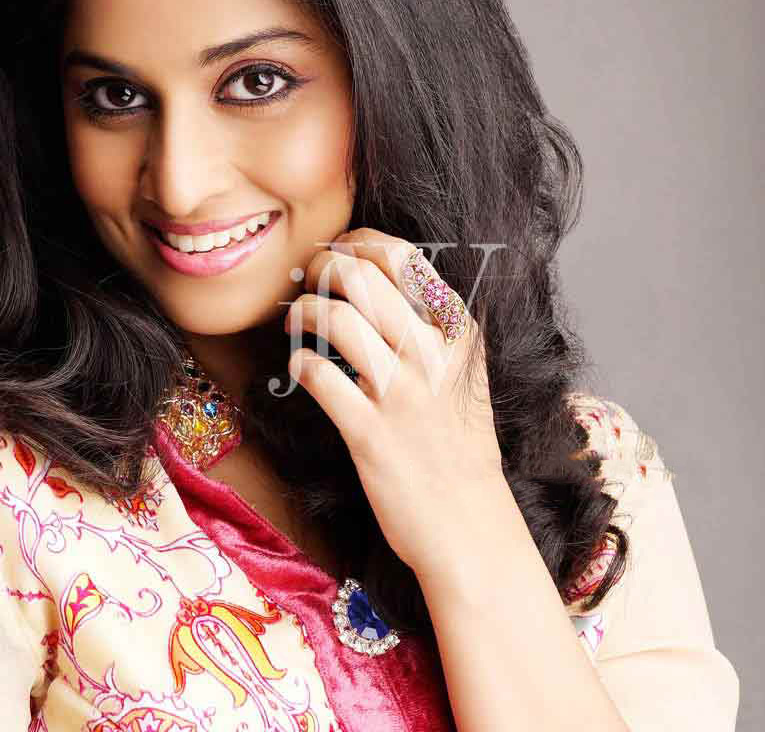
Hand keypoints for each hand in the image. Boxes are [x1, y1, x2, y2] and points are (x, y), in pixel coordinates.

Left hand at [283, 227, 505, 578]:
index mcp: (458, 330)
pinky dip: (299, 361)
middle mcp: (432, 353)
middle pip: (362, 275)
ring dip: (303, 310)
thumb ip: (433, 324)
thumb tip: (374, 276)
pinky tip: (301, 366)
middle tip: (309, 281)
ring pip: (337, 316)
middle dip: (322, 267)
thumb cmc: (459, 442)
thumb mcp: (465, 370)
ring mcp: (401, 393)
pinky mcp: (369, 432)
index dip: (356, 242)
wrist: (468, 523)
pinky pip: (317, 375)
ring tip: (296, 321)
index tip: (336, 252)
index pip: (401, 256)